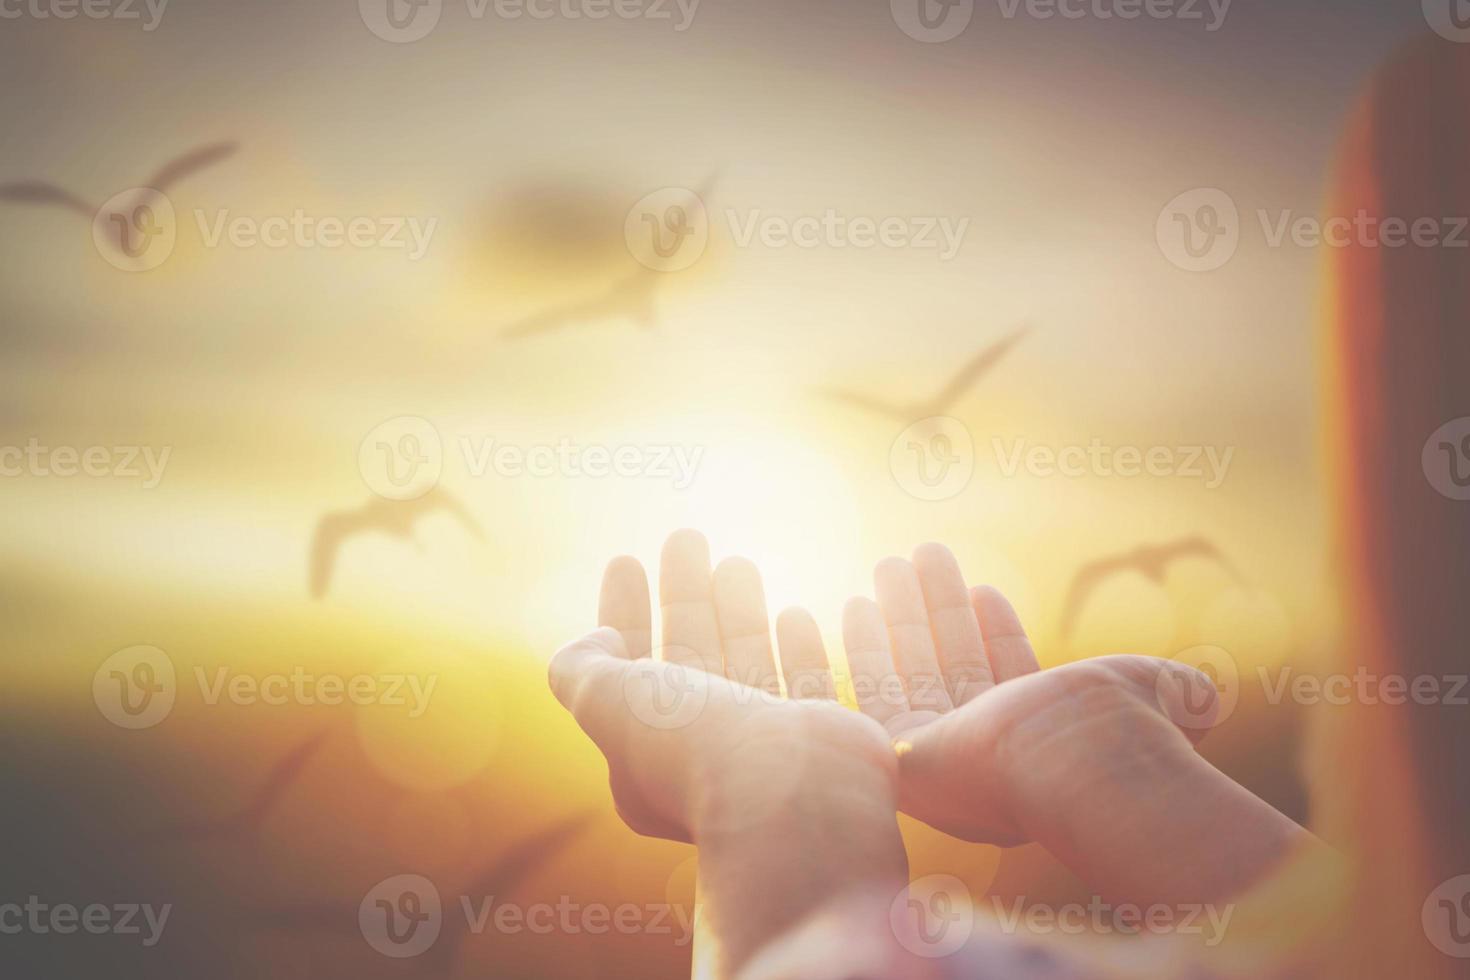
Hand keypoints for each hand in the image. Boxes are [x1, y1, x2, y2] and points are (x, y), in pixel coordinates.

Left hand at [549, 529, 900, 844]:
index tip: (625, 559)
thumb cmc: (699, 749)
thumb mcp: (612, 704)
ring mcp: (763, 749)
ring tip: (736, 559)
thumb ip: (582, 670)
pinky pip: (804, 682)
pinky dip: (795, 646)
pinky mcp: (819, 739)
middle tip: (687, 537)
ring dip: (736, 608)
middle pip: (688, 654)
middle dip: (683, 594)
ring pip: (744, 661)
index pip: (626, 667)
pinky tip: (794, 609)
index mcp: (645, 753)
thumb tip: (596, 640)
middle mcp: (703, 754)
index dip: (621, 612)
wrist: (796, 800)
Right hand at [843, 542, 1215, 844]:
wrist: (1074, 765)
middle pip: (950, 665)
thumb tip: (1210, 693)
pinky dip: (852, 650)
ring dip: (898, 616)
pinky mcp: (899, 758)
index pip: (1006, 673)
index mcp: (1040, 737)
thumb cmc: (1119, 727)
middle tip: (916, 556)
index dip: (991, 631)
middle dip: (934, 610)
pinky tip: (849, 604)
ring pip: (909, 673)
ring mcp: (941, 758)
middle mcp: (987, 751)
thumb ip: (1177, 691)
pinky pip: (864, 697)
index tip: (981, 586)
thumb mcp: (1159, 694)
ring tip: (888, 564)